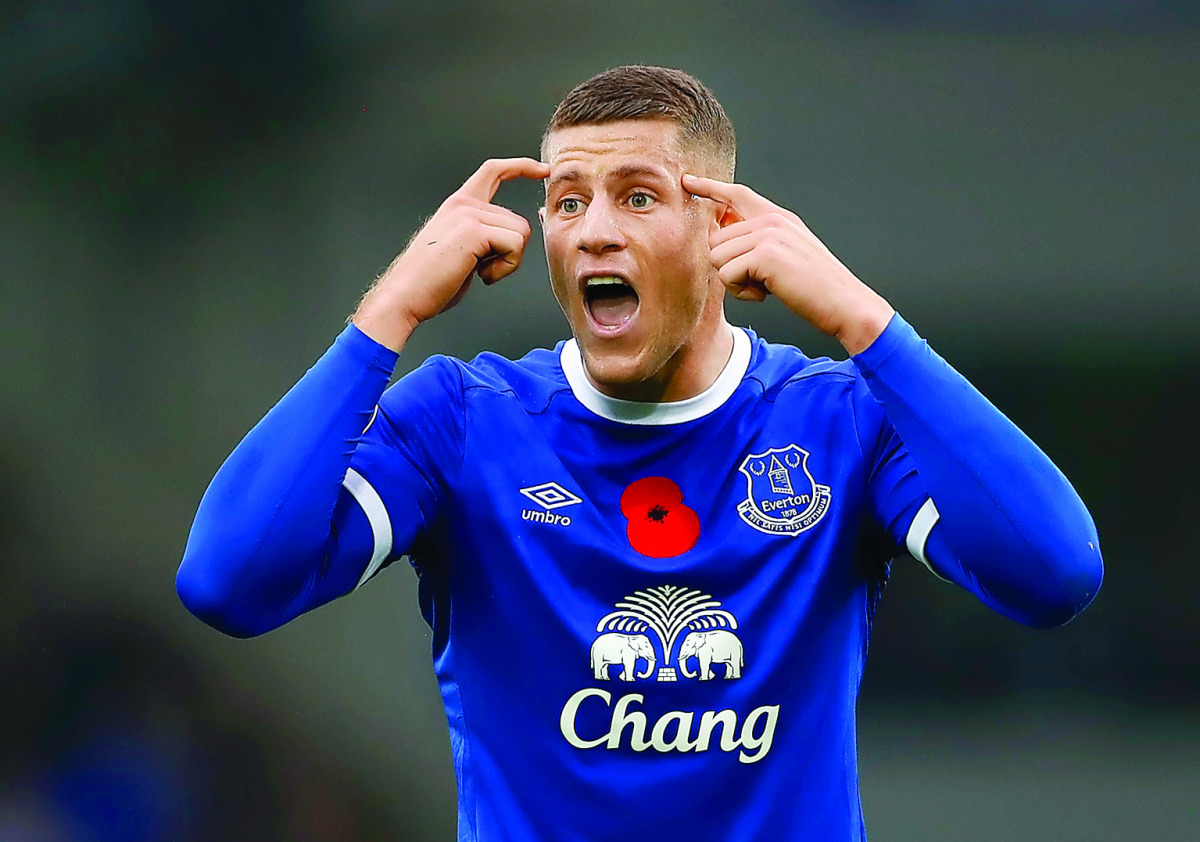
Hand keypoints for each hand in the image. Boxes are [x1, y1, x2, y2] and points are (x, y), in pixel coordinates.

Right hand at [354, 157, 550, 349]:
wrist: (405, 296)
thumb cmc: (430, 282)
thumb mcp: (461, 249)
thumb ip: (485, 234)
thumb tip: (514, 235)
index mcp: (458, 205)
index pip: (493, 171)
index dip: (521, 167)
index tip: (543, 170)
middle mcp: (463, 204)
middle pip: (518, 221)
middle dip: (510, 253)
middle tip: (481, 270)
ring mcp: (468, 214)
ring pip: (520, 233)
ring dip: (508, 262)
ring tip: (478, 271)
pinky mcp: (473, 230)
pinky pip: (515, 245)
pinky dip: (506, 267)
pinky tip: (481, 275)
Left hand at [681, 173, 893, 354]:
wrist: (844, 302)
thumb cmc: (815, 287)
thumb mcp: (788, 254)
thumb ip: (759, 242)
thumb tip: (722, 240)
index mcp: (778, 217)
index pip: (737, 194)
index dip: (710, 188)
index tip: (689, 181)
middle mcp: (771, 219)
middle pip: (716, 239)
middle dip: (728, 267)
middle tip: (759, 280)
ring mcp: (768, 234)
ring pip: (717, 257)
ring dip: (735, 281)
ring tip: (765, 286)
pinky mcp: (764, 254)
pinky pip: (726, 274)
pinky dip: (741, 292)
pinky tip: (766, 293)